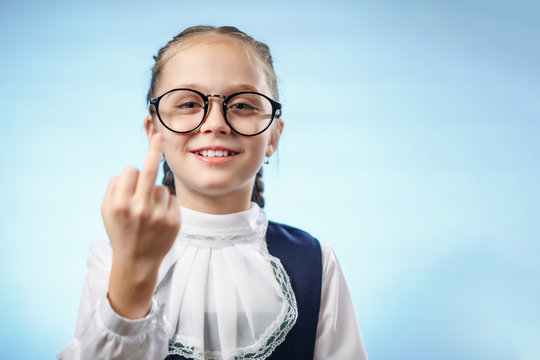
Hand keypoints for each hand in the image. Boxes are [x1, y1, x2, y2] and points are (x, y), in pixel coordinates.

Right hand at [102, 133, 180, 317]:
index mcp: (120, 204)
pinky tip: (159, 220)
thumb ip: (115, 188)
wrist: (137, 263)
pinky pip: (172, 199)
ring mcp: (159, 216)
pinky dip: (166, 205)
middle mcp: (140, 209)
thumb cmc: (120, 231)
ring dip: (155, 194)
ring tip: (148, 214)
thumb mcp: (106, 211)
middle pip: (149, 170)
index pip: (130, 171)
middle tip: (160, 136)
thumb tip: (133, 169)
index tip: (137, 166)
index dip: (131, 176)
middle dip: (154, 150)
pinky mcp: (175, 221)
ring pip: (161, 187)